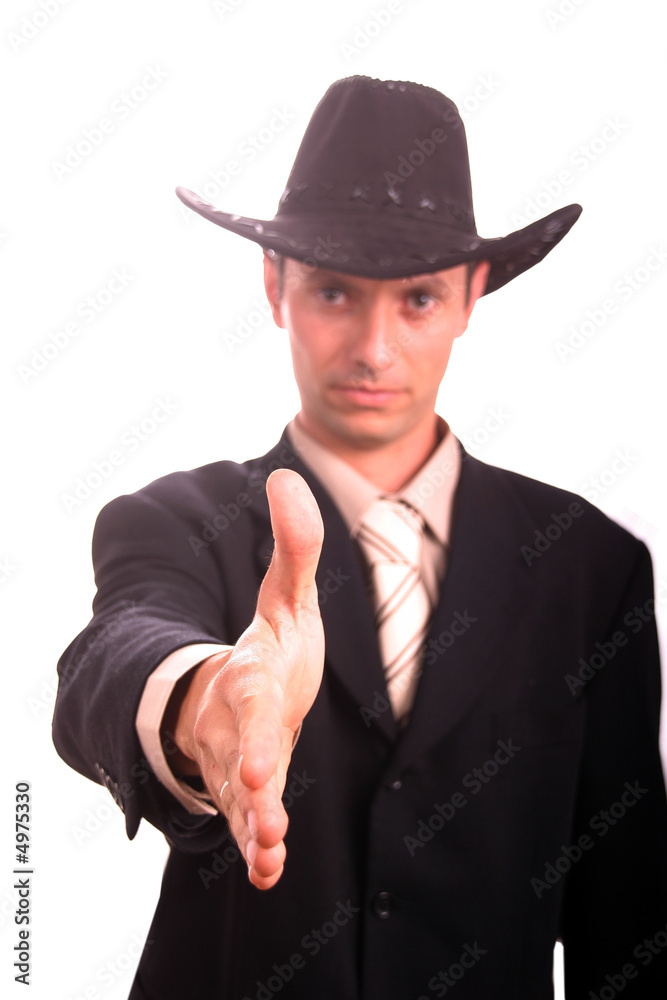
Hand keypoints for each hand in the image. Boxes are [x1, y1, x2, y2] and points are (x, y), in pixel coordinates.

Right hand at [171, 468, 324, 888]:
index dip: (251, 731)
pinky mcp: (256, 789)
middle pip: (238, 757)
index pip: (249, 701)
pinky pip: (250, 821)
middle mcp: (237, 721)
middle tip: (264, 817)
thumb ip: (294, 545)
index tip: (257, 764)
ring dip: (255, 827)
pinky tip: (270, 876)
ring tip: (270, 856)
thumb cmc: (271, 639)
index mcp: (250, 673)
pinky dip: (256, 847)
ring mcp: (242, 759)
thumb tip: (285, 474)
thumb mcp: (287, 594)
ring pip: (241, 798)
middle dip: (248, 788)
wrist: (244, 683)